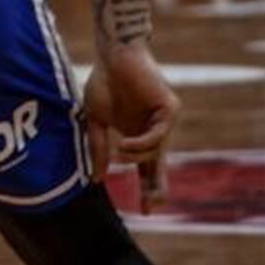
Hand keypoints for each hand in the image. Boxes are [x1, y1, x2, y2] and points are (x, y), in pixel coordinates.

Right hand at [84, 41, 178, 211]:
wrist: (112, 55)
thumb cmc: (103, 83)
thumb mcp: (94, 120)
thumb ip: (98, 147)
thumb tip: (96, 178)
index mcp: (137, 136)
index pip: (146, 169)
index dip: (145, 188)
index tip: (142, 210)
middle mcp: (154, 132)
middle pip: (159, 167)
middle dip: (155, 188)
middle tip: (150, 206)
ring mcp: (164, 122)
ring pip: (156, 152)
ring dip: (138, 156)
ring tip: (120, 150)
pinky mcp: (169, 110)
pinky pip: (158, 136)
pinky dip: (142, 144)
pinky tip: (125, 144)